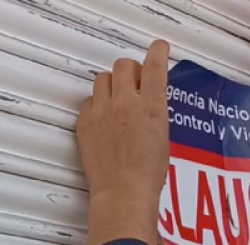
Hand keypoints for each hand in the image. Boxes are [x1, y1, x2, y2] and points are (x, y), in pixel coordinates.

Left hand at [77, 40, 171, 244]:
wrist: (123, 192)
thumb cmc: (147, 174)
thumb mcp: (164, 137)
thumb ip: (155, 112)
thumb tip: (150, 100)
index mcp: (151, 107)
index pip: (155, 66)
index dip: (158, 52)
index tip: (159, 47)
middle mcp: (126, 104)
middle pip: (124, 65)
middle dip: (131, 70)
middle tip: (135, 81)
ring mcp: (102, 111)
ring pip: (103, 78)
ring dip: (112, 84)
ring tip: (118, 99)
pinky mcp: (85, 122)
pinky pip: (90, 100)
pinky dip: (98, 104)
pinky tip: (105, 118)